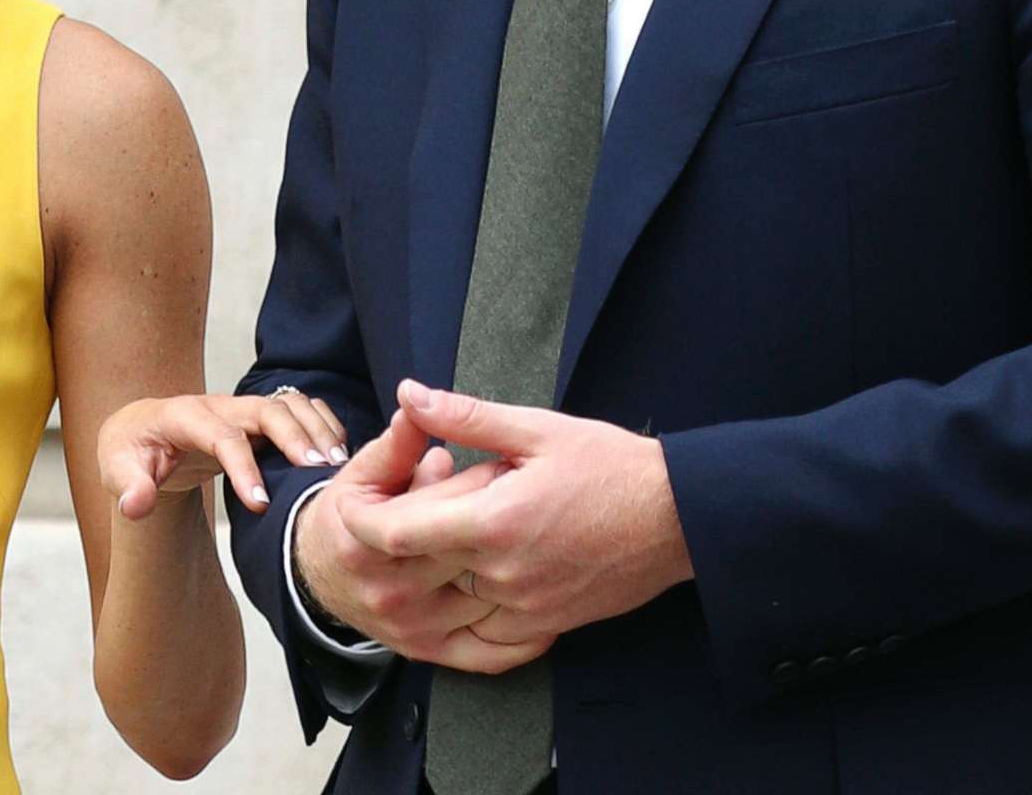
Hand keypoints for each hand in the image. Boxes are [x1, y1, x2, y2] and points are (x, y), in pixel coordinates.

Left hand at [99, 390, 351, 519]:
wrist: (142, 431)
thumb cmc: (131, 452)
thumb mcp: (116, 469)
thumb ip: (127, 487)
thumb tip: (136, 505)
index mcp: (183, 416)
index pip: (220, 435)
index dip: (243, 466)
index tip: (260, 503)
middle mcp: (219, 405)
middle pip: (266, 409)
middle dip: (295, 436)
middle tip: (319, 472)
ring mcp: (242, 408)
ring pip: (288, 404)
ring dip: (316, 429)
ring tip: (338, 464)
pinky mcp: (258, 417)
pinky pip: (298, 410)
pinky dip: (322, 425)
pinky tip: (338, 454)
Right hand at [294, 404, 546, 673]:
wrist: (322, 574)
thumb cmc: (351, 514)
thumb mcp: (364, 471)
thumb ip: (397, 444)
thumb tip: (417, 403)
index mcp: (369, 542)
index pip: (436, 511)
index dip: (477, 484)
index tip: (506, 463)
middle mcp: (392, 593)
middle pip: (467, 552)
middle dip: (503, 518)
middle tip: (534, 494)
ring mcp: (415, 629)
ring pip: (485, 597)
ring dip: (519, 565)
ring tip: (538, 533)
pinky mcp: (433, 653)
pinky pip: (490, 653)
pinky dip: (526, 635)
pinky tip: (547, 600)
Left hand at [344, 379, 694, 646]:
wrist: (678, 518)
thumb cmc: (611, 465)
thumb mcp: (537, 428)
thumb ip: (466, 416)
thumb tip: (410, 394)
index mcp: (494, 522)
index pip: (401, 534)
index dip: (366, 521)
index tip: (353, 508)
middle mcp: (503, 574)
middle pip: (418, 573)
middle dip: (393, 549)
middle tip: (384, 522)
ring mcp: (526, 607)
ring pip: (451, 606)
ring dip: (432, 581)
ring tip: (429, 550)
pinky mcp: (549, 624)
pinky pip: (490, 636)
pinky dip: (470, 614)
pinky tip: (469, 588)